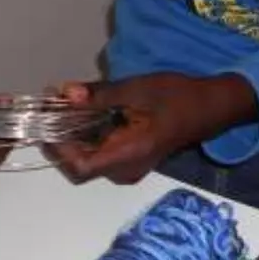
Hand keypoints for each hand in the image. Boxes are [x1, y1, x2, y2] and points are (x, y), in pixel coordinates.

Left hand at [45, 73, 258, 184]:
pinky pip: (101, 154)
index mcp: (128, 155)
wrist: (210, 107)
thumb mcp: (137, 89)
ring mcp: (129, 168)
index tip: (49, 119)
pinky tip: (86, 111)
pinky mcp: (131, 160)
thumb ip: (100, 94)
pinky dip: (88, 135)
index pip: (80, 167)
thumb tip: (65, 93)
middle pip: (80, 165)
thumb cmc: (177, 97)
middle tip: (53, 105)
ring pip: (89, 159)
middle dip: (61, 137)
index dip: (58, 148)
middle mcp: (126, 169)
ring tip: (67, 104)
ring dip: (73, 134)